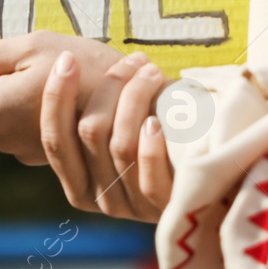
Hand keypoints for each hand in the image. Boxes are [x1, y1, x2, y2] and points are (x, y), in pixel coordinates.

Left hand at [0, 31, 126, 164]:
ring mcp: (23, 151)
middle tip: (32, 55)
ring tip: (67, 69)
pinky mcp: (47, 155)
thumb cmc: (94, 72)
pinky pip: (29, 124)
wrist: (149, 116)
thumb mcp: (36, 47)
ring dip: (20, 90)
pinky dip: (41, 105)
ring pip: (2, 112)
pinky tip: (77, 90)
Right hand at [41, 51, 172, 221]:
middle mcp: (101, 200)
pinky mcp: (166, 209)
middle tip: (134, 60)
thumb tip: (69, 66)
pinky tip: (158, 119)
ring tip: (152, 73)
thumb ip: (98, 116)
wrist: (212, 184)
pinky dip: (150, 144)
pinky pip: (149, 178)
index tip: (68, 59)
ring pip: (120, 145)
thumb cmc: (163, 142)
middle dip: (110, 85)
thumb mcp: (122, 134)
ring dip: (134, 98)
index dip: (56, 98)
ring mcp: (134, 207)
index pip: (55, 140)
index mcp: (79, 184)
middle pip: (90, 132)